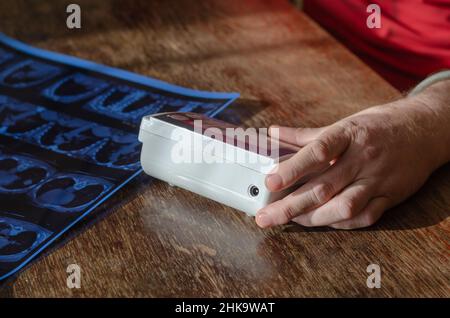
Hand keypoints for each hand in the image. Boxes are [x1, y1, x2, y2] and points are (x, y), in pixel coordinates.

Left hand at [255, 85, 449, 229]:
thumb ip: (305, 135)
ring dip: (314, 218)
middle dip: (290, 205)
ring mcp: (378, 179)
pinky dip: (341, 223)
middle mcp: (363, 158)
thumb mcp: (344, 123)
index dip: (292, 168)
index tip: (270, 181)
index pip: (317, 152)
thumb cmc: (379, 125)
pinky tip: (322, 223)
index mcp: (349, 135)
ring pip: (344, 206)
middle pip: (324, 187)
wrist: (426, 129)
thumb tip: (272, 133)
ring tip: (290, 221)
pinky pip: (365, 217)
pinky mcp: (391, 196)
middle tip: (265, 217)